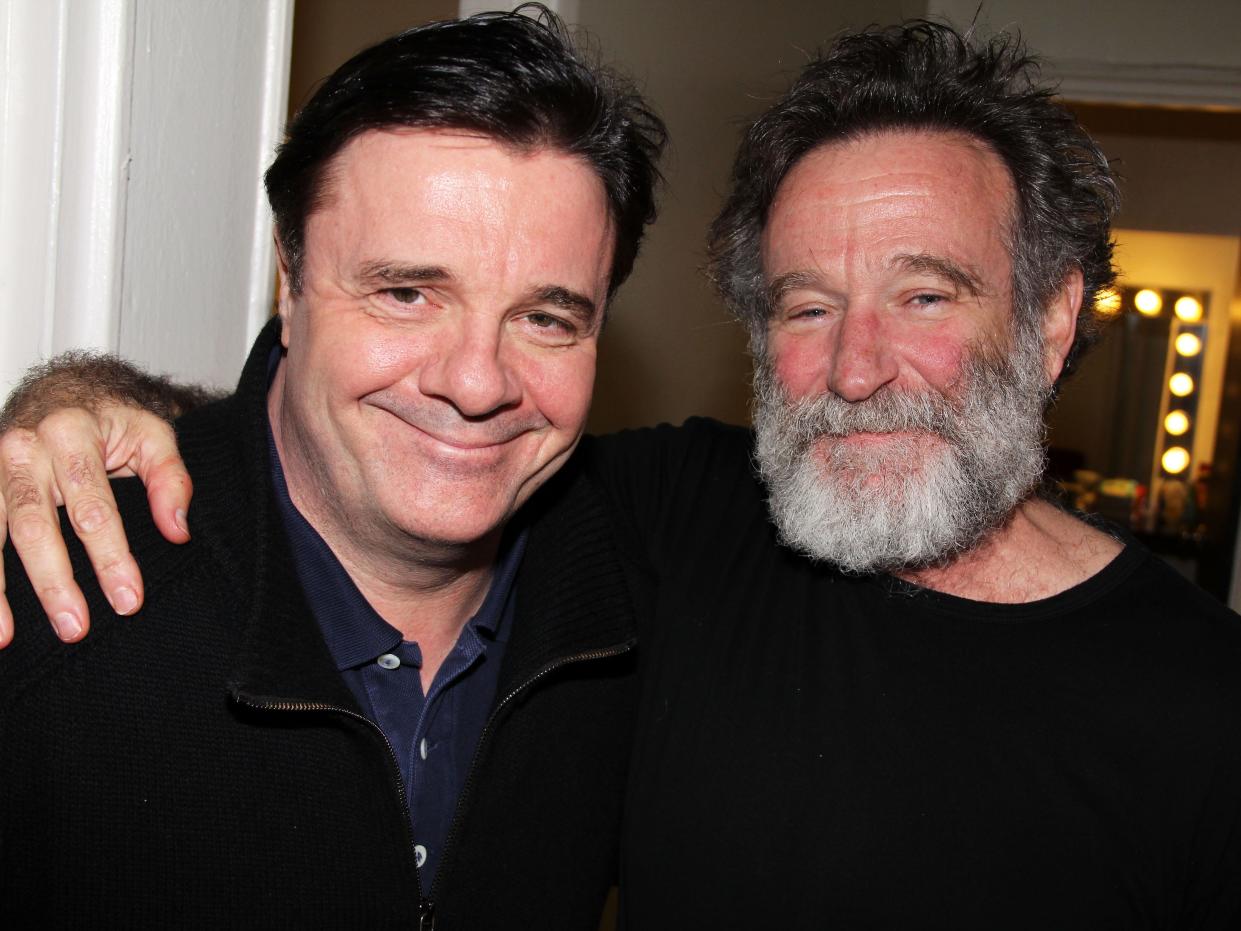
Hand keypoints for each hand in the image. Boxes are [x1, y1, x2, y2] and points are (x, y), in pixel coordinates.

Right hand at [0, 405, 191, 645]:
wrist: (58, 391)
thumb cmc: (111, 421)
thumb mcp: (153, 435)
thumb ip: (171, 480)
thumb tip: (178, 531)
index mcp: (71, 433)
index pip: (93, 507)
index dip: (110, 558)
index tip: (128, 601)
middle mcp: (21, 449)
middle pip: (33, 525)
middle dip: (53, 582)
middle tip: (75, 629)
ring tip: (4, 637)